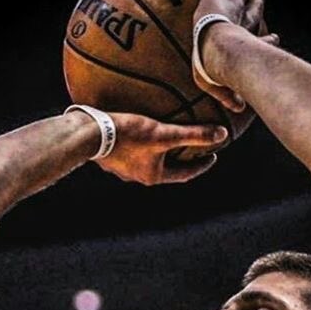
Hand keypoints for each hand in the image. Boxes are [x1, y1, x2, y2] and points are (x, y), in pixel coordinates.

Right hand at [96, 113, 226, 185]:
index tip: (213, 156)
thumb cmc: (127, 135)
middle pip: (166, 168)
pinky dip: (141, 145)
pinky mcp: (109, 158)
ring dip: (158, 152)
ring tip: (165, 137)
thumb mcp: (164, 133)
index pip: (185, 174)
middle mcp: (138, 177)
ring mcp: (122, 169)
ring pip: (147, 161)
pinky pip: (131, 152)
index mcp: (154, 176)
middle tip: (192, 146)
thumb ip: (193, 135)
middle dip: (180, 157)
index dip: (201, 165)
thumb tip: (222, 135)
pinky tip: (138, 132)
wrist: (89, 134)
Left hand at [182, 0, 278, 111]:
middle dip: (256, 2)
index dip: (268, 41)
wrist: (221, 51)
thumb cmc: (222, 72)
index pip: (262, 41)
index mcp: (249, 43)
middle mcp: (243, 22)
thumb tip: (238, 108)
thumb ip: (230, 95)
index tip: (274, 38)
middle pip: (252, 9)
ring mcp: (230, 6)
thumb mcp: (224, 87)